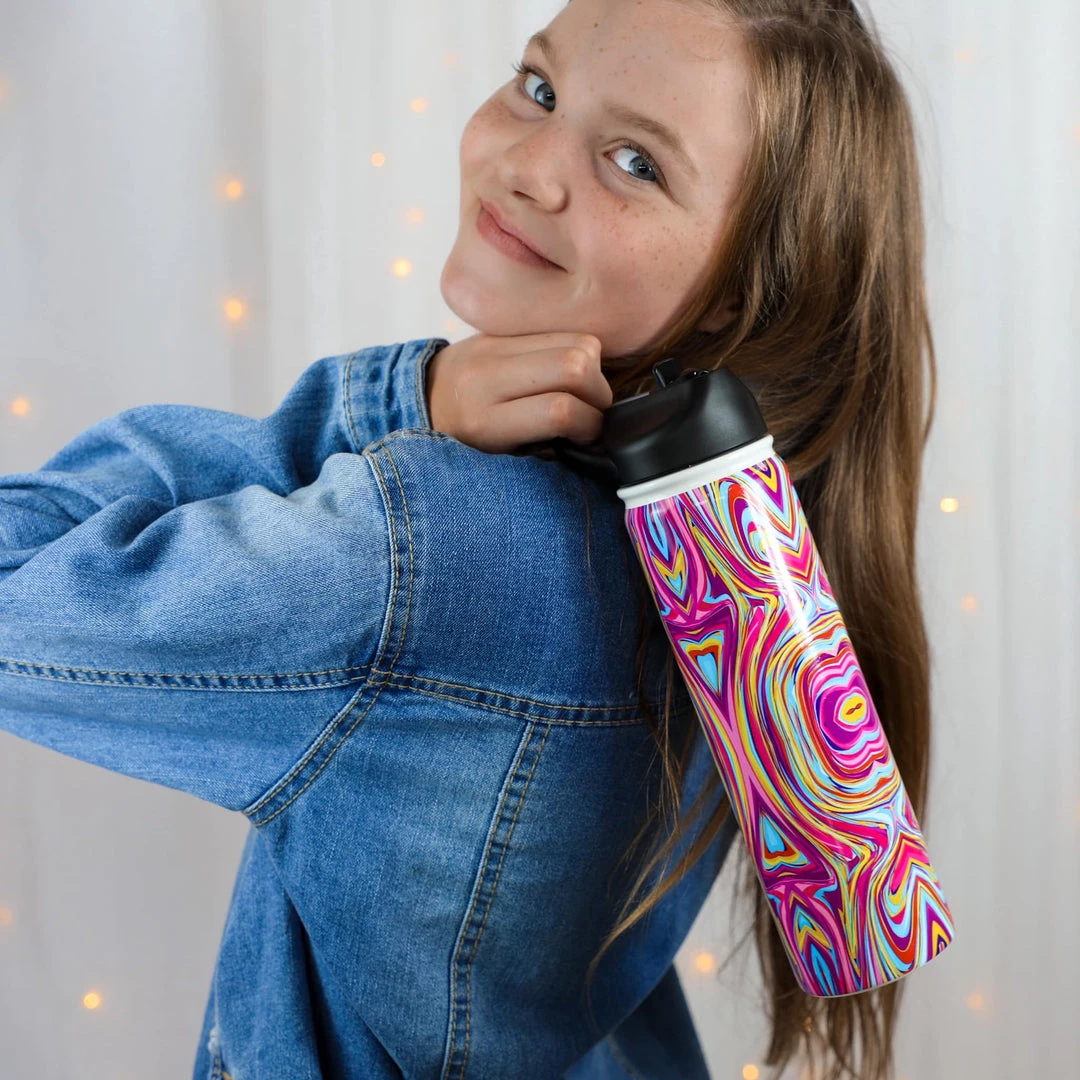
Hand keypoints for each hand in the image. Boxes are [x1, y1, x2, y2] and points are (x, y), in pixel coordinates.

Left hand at [425, 331, 612, 455]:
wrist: (422, 397)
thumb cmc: (465, 440)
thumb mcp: (499, 456)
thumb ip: (545, 446)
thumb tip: (596, 438)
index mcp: (483, 421)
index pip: (559, 410)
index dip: (590, 426)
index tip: (591, 439)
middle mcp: (487, 376)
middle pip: (575, 366)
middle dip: (599, 394)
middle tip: (593, 412)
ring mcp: (495, 344)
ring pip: (578, 343)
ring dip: (594, 371)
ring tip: (583, 392)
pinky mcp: (505, 326)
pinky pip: (563, 330)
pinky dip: (579, 353)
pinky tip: (568, 374)